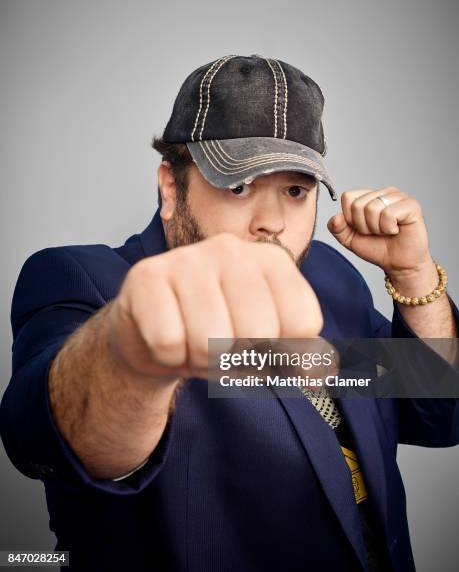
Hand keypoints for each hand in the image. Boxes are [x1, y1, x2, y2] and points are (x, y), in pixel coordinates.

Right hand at [108, 233, 322, 380]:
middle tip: (221, 349)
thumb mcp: (267, 345)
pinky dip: (168, 355)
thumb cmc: (215, 332)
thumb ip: (301, 355)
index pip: (303, 323)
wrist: (154, 330)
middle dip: (239, 360)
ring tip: (193, 343)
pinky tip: (168, 335)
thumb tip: (323, 371)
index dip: (285, 356)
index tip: (264, 350)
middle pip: (259, 334)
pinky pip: (168, 341)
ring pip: (211, 341)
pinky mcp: (147, 275)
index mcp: (271, 260)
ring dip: (201, 360)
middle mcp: (232, 249)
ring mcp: (187, 258)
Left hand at [327, 186, 433, 277]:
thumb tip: (336, 217)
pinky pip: (388, 213)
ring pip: (372, 208)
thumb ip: (337, 228)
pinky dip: (388, 228)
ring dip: (376, 228)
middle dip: (363, 226)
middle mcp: (384, 193)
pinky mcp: (411, 205)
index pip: (347, 197)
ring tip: (386, 231)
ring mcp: (398, 197)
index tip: (363, 228)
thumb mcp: (349, 239)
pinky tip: (396, 230)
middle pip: (358, 204)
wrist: (398, 264)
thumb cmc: (377, 248)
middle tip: (376, 232)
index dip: (350, 218)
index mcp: (369, 196)